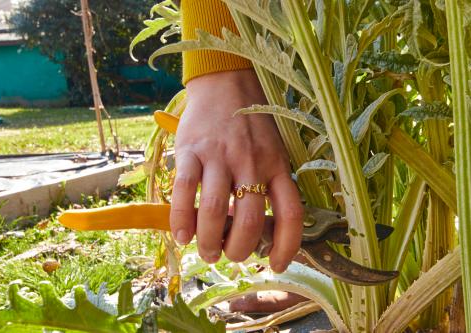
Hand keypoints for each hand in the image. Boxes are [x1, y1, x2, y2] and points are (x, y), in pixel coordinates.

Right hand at [170, 69, 302, 272]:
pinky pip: (183, 191)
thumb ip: (268, 185)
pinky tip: (181, 235)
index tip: (275, 265)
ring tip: (205, 250)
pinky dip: (180, 220)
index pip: (290, 214)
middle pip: (248, 220)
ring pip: (214, 211)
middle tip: (228, 255)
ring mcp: (220, 156)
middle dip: (237, 250)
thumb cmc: (250, 125)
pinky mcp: (191, 150)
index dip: (286, 246)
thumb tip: (251, 230)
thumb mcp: (272, 151)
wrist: (226, 84)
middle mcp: (252, 162)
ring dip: (208, 241)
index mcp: (278, 165)